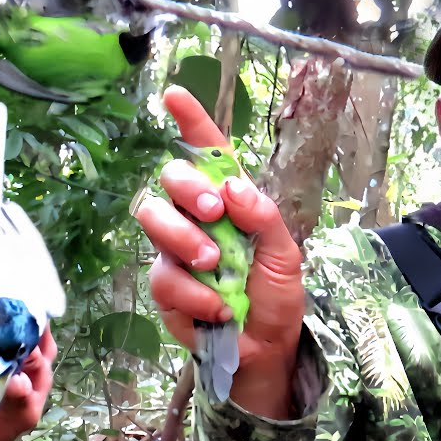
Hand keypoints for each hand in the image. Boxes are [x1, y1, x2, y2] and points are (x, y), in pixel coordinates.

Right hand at [134, 86, 304, 418]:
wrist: (267, 346)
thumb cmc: (275, 292)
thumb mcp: (286, 252)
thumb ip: (264, 216)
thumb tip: (233, 186)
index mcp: (228, 201)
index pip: (207, 154)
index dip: (191, 122)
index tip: (174, 95)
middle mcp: (196, 218)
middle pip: (170, 179)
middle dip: (188, 188)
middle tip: (214, 211)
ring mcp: (176, 251)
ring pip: (154, 221)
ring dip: (184, 239)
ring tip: (215, 263)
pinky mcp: (165, 288)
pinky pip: (164, 277)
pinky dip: (194, 292)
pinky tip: (218, 306)